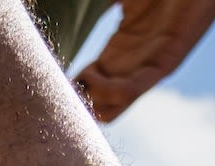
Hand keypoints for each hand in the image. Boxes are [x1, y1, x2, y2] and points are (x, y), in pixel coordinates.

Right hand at [72, 0, 214, 121]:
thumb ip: (96, 3)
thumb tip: (58, 5)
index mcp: (118, 52)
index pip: (87, 85)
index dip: (68, 88)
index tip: (48, 83)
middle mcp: (131, 66)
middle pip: (98, 104)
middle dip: (76, 104)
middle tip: (60, 92)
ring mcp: (148, 67)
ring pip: (112, 107)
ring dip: (90, 101)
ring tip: (80, 83)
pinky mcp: (166, 62)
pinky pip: (132, 90)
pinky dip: (109, 92)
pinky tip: (93, 78)